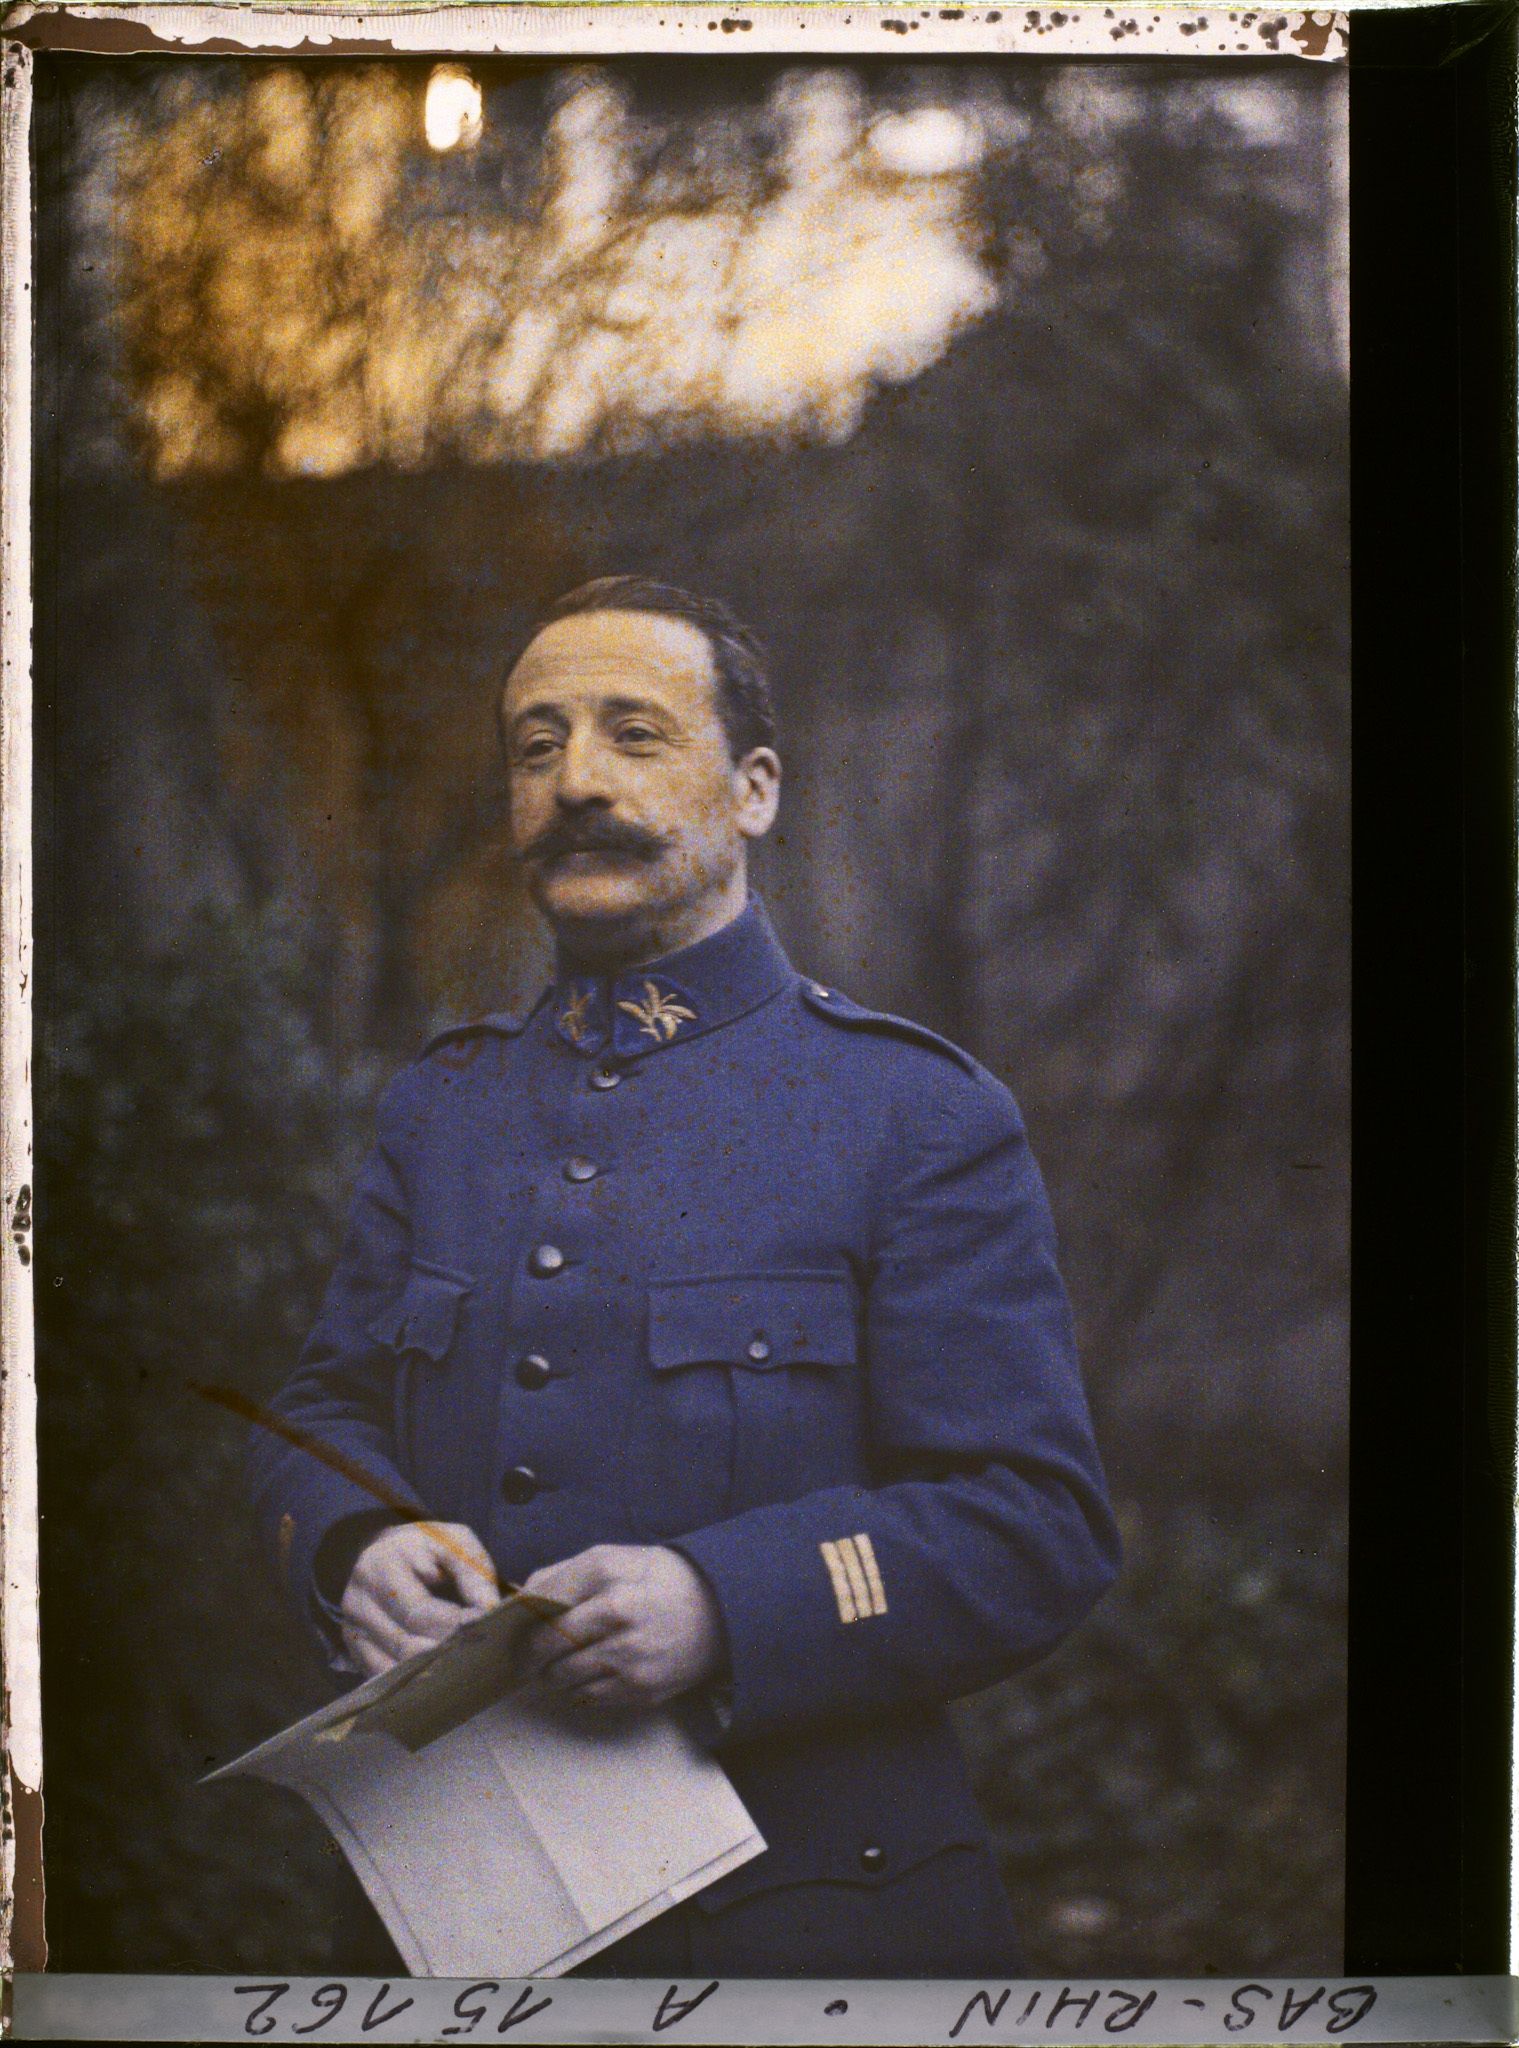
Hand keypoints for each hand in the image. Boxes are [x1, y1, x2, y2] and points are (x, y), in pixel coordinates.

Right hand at [339, 1521, 498, 1677]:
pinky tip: (438, 1676)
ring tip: (465, 1668)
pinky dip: (412, 1681)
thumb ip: (473, 1571)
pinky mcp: (354, 1649)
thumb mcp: (452, 1542)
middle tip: (481, 1655)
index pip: (419, 1611)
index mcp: (383, 1566)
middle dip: (448, 1653)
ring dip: (432, 1672)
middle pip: (406, 1646)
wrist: (384, 1552)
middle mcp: (358, 1600)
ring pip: (394, 1668)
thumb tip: (490, 1608)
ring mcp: (352, 1629)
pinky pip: (382, 1676)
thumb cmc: (425, 1549)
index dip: (456, 1625)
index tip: (487, 1629)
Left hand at [518, 1544, 723, 1713]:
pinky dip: (581, 1688)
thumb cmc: (660, 1580)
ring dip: (553, 1674)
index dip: (519, 1619)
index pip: (541, 1602)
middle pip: (546, 1646)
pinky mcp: (641, 1690)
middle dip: (528, 1654)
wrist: (722, 1610)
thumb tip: (521, 1597)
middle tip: (524, 1657)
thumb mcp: (615, 1557)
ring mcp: (630, 1657)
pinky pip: (588, 1697)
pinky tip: (591, 1672)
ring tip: (560, 1663)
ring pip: (563, 1678)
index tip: (511, 1628)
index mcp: (607, 1575)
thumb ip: (564, 1573)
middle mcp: (617, 1615)